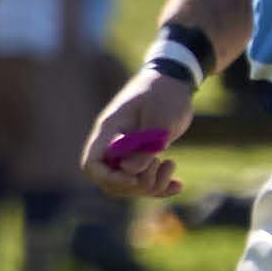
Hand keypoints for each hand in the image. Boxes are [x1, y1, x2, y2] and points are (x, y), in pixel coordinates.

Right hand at [83, 67, 194, 197]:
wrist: (172, 83)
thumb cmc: (163, 95)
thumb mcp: (159, 118)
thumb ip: (143, 145)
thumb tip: (129, 172)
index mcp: (109, 131)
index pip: (93, 164)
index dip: (109, 177)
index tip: (133, 178)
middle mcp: (113, 145)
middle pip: (110, 181)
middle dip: (137, 183)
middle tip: (159, 162)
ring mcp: (127, 152)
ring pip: (129, 185)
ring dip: (152, 185)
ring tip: (170, 164)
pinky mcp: (142, 157)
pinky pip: (145, 182)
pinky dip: (161, 187)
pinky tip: (178, 184)